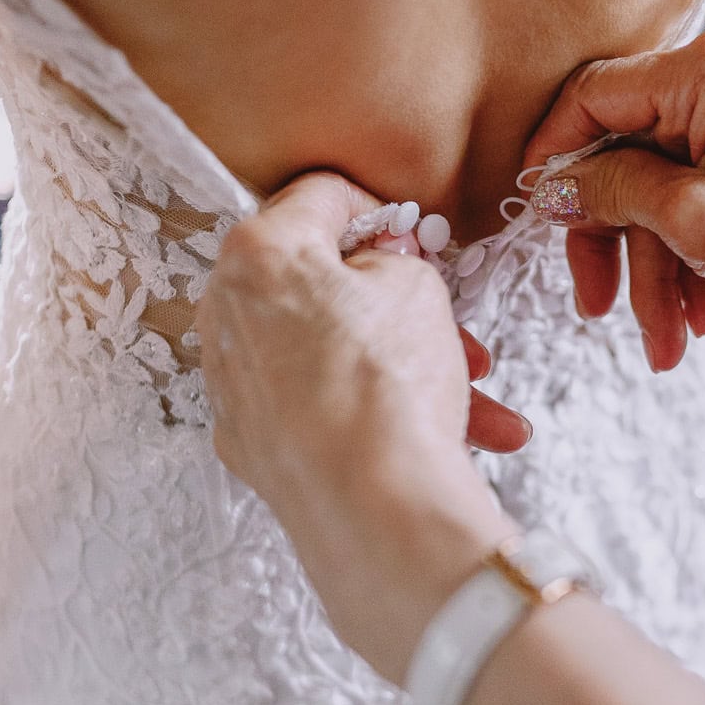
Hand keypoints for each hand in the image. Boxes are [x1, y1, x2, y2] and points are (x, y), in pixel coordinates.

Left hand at [199, 173, 520, 681]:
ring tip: (478, 394)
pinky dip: (372, 410)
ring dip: (405, 364)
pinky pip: (319, 405)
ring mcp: (233, 384)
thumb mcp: (416, 286)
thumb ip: (394, 257)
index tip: (413, 240)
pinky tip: (444, 435)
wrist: (375, 508)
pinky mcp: (250, 443)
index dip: (380, 212)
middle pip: (322, 285)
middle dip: (398, 303)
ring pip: (329, 351)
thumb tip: (381, 265)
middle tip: (451, 321)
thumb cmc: (389, 384)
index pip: (321, 196)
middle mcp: (226, 313)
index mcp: (258, 253)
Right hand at [522, 23, 704, 368]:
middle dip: (611, 240)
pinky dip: (688, 257)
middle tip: (595, 306)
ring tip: (667, 342)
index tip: (534, 218)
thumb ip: (611, 192)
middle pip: (621, 154)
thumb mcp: (693, 219)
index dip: (554, 158)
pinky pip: (694, 198)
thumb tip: (550, 186)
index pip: (592, 96)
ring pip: (657, 190)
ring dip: (653, 269)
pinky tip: (699, 317)